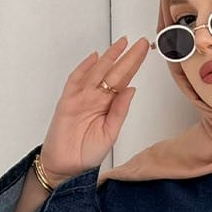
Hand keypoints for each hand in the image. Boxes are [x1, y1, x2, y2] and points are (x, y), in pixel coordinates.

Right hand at [39, 35, 150, 182]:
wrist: (66, 168)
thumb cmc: (86, 154)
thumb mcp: (110, 133)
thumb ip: (120, 111)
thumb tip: (131, 89)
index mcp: (108, 106)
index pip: (124, 80)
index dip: (134, 65)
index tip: (145, 51)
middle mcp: (96, 98)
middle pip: (114, 72)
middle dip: (127, 57)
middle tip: (141, 43)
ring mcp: (81, 97)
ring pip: (97, 72)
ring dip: (109, 57)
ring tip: (122, 44)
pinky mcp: (67, 101)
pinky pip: (75, 80)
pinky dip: (84, 68)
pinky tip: (94, 57)